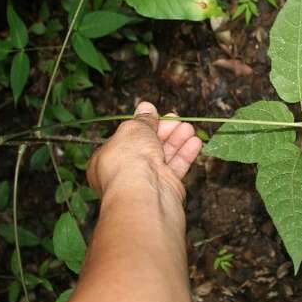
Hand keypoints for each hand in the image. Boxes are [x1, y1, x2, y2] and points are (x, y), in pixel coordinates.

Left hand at [86, 102, 201, 202]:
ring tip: (189, 127)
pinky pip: (176, 168)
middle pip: (147, 146)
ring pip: (164, 156)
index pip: (126, 138)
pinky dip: (185, 155)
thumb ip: (143, 119)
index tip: (156, 113)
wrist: (143, 195)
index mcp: (106, 159)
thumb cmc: (128, 160)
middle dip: (163, 131)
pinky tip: (195, 142)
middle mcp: (125, 172)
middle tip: (176, 118)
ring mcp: (146, 182)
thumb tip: (146, 107)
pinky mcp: (165, 190)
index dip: (142, 124)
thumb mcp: (133, 129)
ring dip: (177, 140)